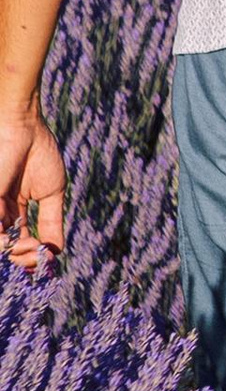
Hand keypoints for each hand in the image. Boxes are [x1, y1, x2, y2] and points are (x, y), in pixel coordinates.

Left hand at [1, 108, 64, 271]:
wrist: (25, 129)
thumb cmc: (39, 154)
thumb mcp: (52, 193)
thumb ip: (52, 223)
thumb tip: (56, 252)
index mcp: (15, 210)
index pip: (22, 242)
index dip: (34, 256)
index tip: (48, 261)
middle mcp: (1, 214)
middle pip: (10, 249)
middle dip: (26, 259)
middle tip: (40, 255)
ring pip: (0, 245)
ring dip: (18, 254)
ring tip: (33, 247)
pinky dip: (5, 243)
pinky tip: (19, 241)